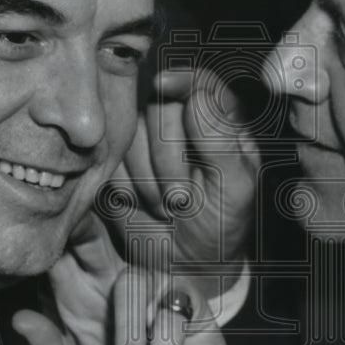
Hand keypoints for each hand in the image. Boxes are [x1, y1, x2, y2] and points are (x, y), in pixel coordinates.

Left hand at [12, 215, 229, 344]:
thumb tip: (18, 319)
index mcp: (78, 301)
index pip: (59, 258)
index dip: (50, 238)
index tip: (33, 226)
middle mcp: (113, 287)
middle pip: (95, 244)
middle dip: (84, 232)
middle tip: (74, 226)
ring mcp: (152, 292)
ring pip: (133, 284)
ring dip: (129, 336)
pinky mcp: (189, 306)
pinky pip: (171, 317)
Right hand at [106, 68, 259, 299]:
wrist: (188, 264)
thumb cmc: (222, 223)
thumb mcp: (235, 188)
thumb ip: (222, 142)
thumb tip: (199, 96)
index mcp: (217, 120)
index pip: (200, 82)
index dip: (181, 79)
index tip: (164, 86)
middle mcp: (179, 122)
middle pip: (159, 107)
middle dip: (168, 158)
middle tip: (184, 198)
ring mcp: (144, 142)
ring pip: (130, 137)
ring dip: (148, 180)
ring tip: (169, 207)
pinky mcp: (116, 166)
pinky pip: (108, 164)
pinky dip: (126, 190)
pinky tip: (143, 206)